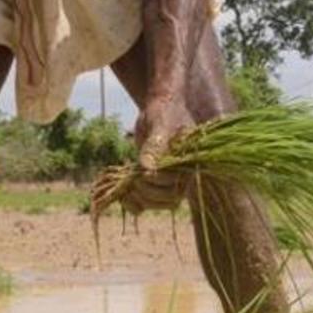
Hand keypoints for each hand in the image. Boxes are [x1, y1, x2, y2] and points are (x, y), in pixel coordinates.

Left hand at [122, 98, 193, 214]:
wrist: (159, 108)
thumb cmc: (164, 112)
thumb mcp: (160, 125)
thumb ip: (154, 146)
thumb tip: (147, 168)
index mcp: (189, 165)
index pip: (176, 187)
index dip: (156, 184)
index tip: (141, 173)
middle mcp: (182, 176)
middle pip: (168, 200)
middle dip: (147, 194)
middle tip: (133, 180)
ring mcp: (167, 181)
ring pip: (156, 204)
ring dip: (139, 200)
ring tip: (125, 190)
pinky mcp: (153, 182)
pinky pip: (145, 203)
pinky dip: (133, 204)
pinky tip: (123, 196)